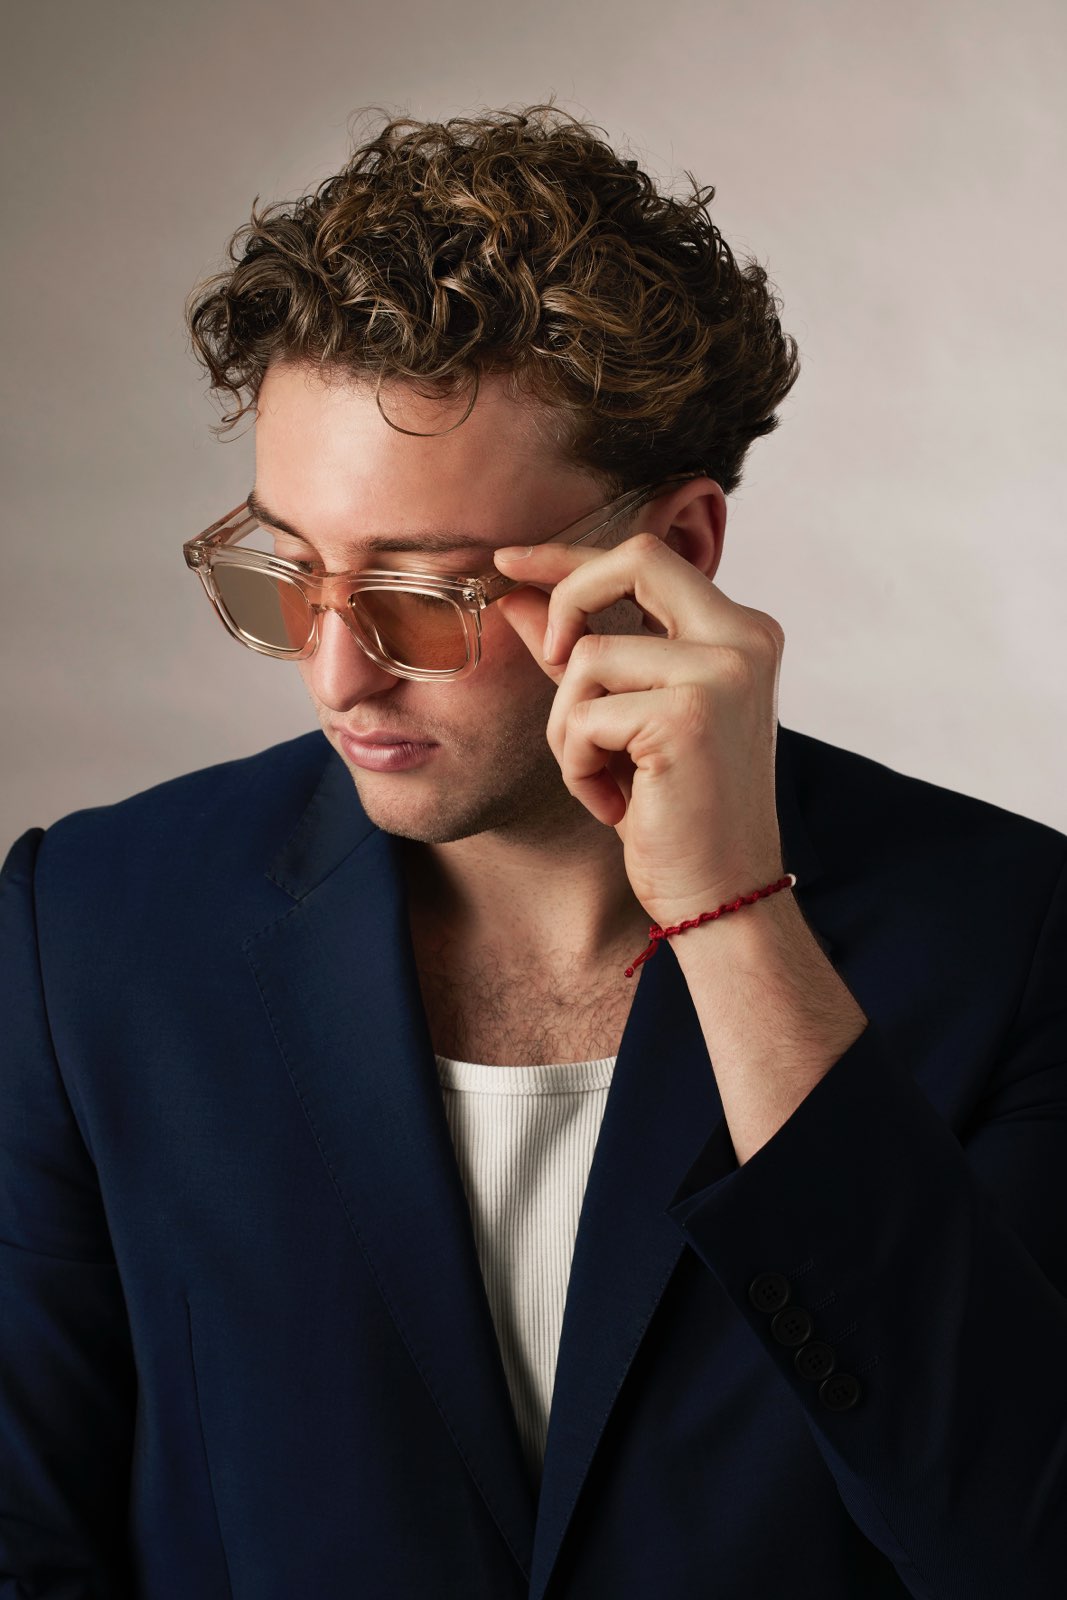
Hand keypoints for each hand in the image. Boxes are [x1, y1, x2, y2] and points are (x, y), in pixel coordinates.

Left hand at [492, 529, 788, 931]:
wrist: (719, 897)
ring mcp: (723, 672)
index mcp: (740, 632)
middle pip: (634, 560)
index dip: (571, 556)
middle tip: (549, 659)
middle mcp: (744, 639)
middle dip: (569, 598)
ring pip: (588, 657)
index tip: (509, 559)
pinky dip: (578, 764)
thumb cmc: (674, 814)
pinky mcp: (689, 714)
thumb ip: (578, 654)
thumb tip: (513, 597)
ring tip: (604, 778)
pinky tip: (615, 804)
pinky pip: (584, 714)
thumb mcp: (622, 721)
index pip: (648, 559)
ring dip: (569, 726)